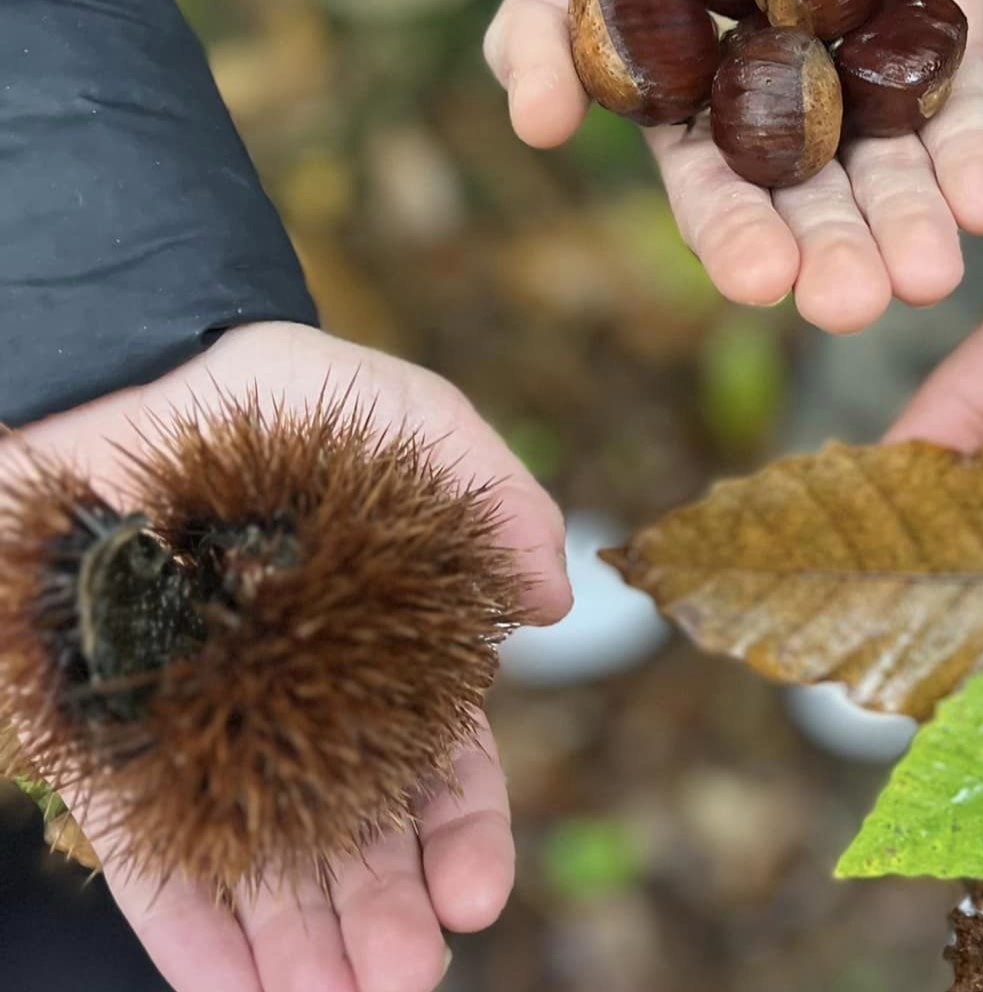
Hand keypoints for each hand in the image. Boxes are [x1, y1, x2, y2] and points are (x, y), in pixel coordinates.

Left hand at [2, 323, 571, 991]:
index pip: (442, 768)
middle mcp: (306, 708)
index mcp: (391, 654)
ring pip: (260, 860)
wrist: (135, 363)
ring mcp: (209, 728)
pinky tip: (229, 991)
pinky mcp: (113, 734)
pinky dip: (190, 919)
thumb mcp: (414, 425)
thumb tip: (559, 597)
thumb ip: (492, 498)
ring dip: (295, 943)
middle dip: (380, 915)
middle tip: (398, 979)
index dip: (462, 838)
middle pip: (355, 836)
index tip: (473, 900)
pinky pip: (151, 840)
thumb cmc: (290, 391)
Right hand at [483, 0, 982, 332]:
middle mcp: (786, 120)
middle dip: (834, 256)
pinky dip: (973, 159)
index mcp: (698, 123)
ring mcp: (866, 83)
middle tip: (851, 303)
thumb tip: (537, 125)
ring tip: (927, 277)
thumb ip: (539, 39)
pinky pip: (961, 107)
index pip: (718, 198)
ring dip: (911, 226)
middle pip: (816, 205)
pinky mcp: (940, 40)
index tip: (758, 279)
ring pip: (895, 172)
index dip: (736, 239)